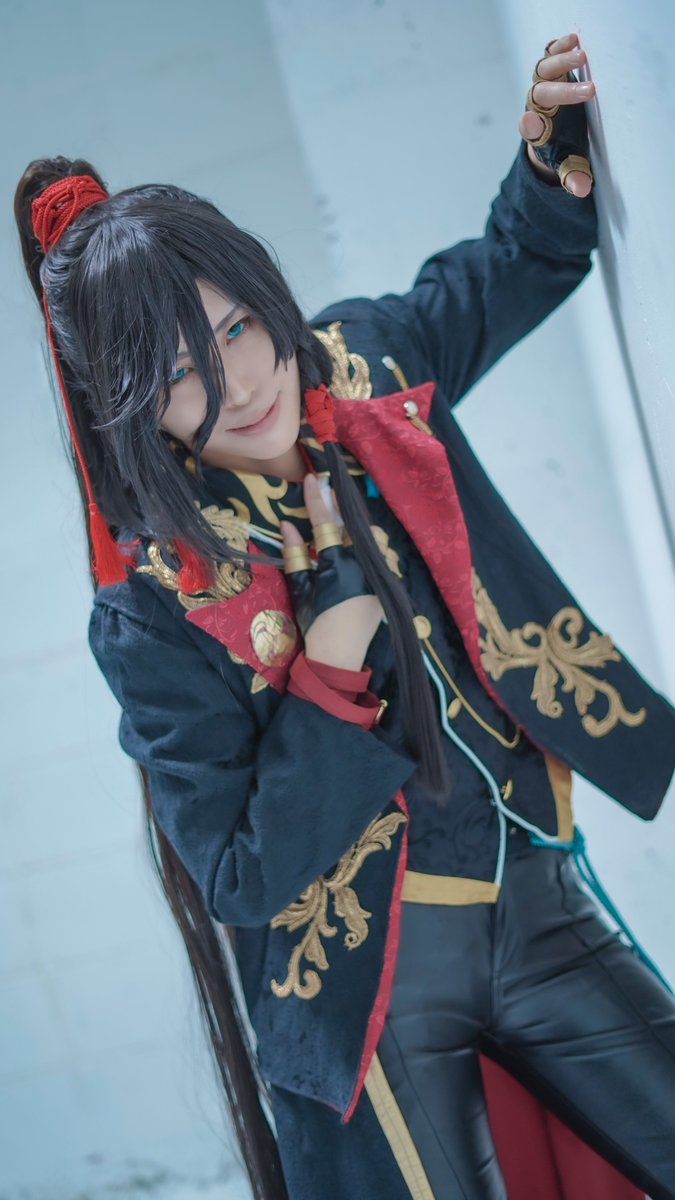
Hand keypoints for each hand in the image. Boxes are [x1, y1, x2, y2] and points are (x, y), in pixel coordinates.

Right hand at [280, 473, 384, 670]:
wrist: (338, 658)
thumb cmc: (314, 624)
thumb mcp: (300, 588)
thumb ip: (295, 555)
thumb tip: (287, 524)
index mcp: (339, 566)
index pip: (326, 525)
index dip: (317, 501)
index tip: (312, 480)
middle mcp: (364, 567)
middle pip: (355, 525)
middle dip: (342, 507)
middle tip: (331, 492)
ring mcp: (380, 576)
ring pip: (373, 539)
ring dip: (359, 527)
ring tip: (345, 518)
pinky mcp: (388, 585)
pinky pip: (381, 556)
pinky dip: (370, 547)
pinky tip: (360, 542)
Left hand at [519, 32, 594, 197]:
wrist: (552, 131)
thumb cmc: (561, 150)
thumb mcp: (567, 165)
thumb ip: (572, 177)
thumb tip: (582, 190)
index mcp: (537, 132)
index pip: (529, 128)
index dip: (530, 126)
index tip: (532, 123)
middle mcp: (536, 107)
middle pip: (542, 95)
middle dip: (564, 93)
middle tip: (590, 91)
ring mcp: (542, 86)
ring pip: (544, 71)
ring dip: (561, 63)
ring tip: (582, 57)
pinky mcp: (550, 72)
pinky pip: (549, 56)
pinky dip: (559, 47)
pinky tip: (574, 40)